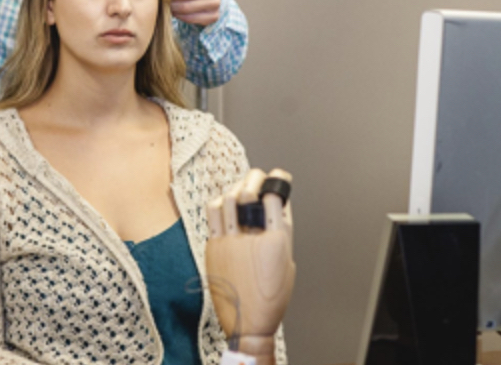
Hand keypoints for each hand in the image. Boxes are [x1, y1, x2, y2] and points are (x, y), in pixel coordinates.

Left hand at [206, 169, 294, 364]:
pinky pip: (212, 215)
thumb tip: (277, 204)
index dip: (277, 180)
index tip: (278, 176)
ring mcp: (229, 242)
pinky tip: (225, 205)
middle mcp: (252, 238)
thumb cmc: (272, 297)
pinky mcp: (213, 247)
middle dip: (254, 177)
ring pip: (227, 198)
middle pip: (248, 192)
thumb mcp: (287, 260)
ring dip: (236, 188)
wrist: (247, 323)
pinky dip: (219, 204)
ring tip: (240, 188)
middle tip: (257, 176)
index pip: (274, 197)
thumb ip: (282, 231)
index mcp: (276, 241)